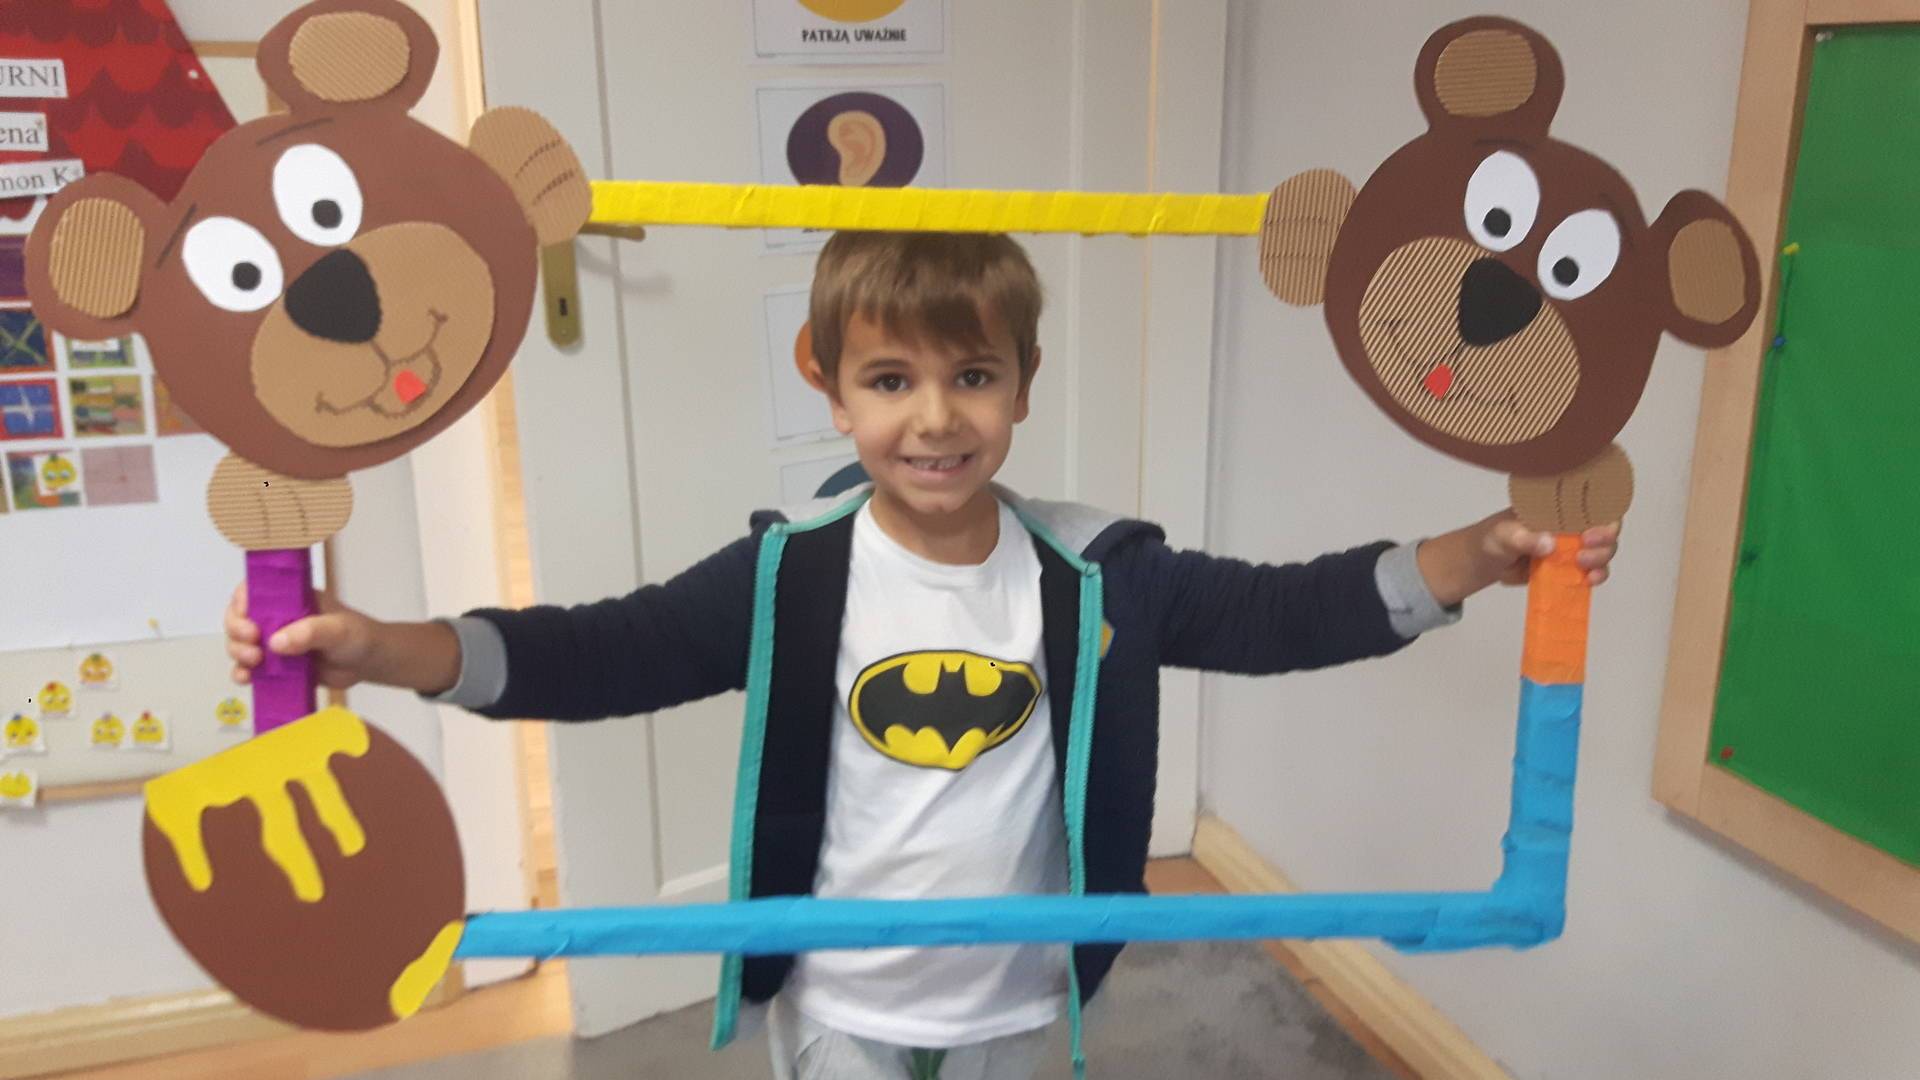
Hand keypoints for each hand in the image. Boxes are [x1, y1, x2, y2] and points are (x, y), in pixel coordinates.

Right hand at [225, 585, 382, 689]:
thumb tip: (276, 642)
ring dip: (238, 652)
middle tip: (253, 643)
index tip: (246, 616)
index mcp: (290, 598)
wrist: (368, 664)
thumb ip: (311, 632)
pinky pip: (249, 669)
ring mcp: (274, 642)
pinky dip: (242, 673)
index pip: (253, 590)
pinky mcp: (275, 665)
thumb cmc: (357, 636)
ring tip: (254, 663)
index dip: (241, 600)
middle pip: (239, 617)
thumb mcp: (338, 630)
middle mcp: (276, 617)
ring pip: (239, 643)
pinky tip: (246, 679)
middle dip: (237, 630)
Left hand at [1418, 511, 1620, 606]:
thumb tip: (1549, 544)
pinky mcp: (1570, 567)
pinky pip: (1592, 571)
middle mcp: (1571, 523)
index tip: (1590, 531)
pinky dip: (1596, 576)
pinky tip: (1588, 581)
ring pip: (1603, 550)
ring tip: (1584, 569)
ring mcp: (1573, 545)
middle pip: (1606, 527)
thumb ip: (1523, 538)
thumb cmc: (1493, 538)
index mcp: (1558, 506)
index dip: (1604, 513)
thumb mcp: (1503, 535)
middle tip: (1583, 553)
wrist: (1485, 562)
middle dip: (1604, 541)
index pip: (1593, 501)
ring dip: (1601, 560)